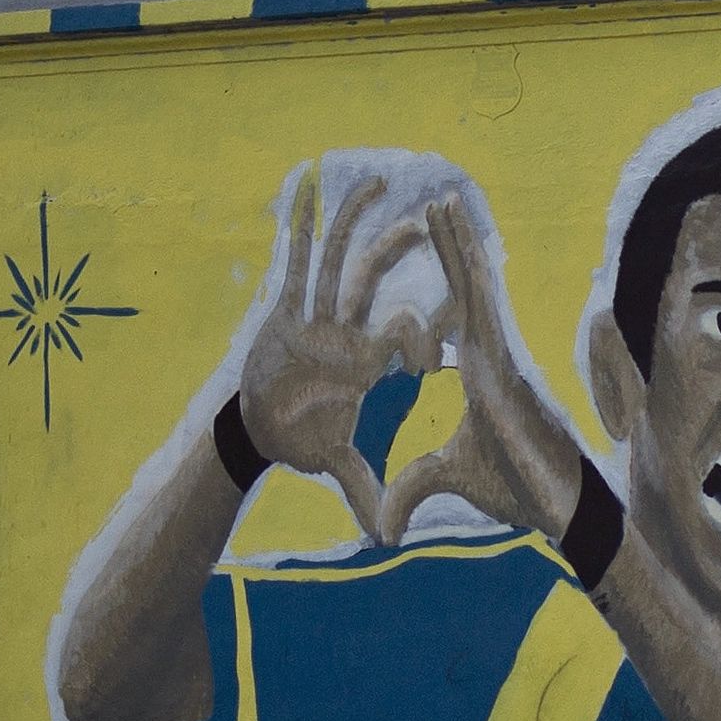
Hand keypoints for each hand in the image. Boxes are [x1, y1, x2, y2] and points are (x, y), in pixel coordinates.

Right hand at [239, 173, 444, 536]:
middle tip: (430, 217)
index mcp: (366, 364)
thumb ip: (366, 494)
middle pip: (377, 284)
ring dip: (354, 222)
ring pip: (339, 260)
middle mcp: (345, 332)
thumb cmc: (305, 439)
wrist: (265, 429)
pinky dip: (297, 226)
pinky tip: (305, 187)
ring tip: (375, 182)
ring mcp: (314, 316)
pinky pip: (292, 260)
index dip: (427, 328)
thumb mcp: (337, 464)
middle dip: (400, 250)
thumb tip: (389, 538)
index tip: (455, 302)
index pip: (406, 338)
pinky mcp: (283, 308)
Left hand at [380, 195, 582, 545]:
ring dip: (457, 239)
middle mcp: (488, 354)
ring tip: (441, 198)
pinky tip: (457, 232)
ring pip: (473, 283)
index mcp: (478, 373)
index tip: (431, 256)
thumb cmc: (516, 487)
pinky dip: (467, 263)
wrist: (556, 499)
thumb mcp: (445, 482)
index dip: (444, 284)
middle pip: (465, 288)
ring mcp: (497, 351)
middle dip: (449, 245)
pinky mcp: (501, 354)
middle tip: (432, 201)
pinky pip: (478, 298)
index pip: (454, 319)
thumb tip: (380, 528)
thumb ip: (411, 490)